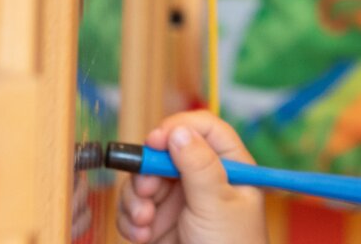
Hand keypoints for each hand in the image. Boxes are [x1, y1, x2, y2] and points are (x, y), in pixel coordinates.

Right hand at [117, 110, 267, 243]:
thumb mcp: (217, 204)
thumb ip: (198, 165)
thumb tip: (179, 131)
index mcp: (229, 167)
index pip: (205, 129)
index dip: (179, 128)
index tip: (157, 140)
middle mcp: (202, 179)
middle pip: (164, 152)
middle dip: (148, 172)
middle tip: (147, 192)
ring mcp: (178, 201)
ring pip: (142, 180)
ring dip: (136, 200)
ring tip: (145, 222)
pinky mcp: (157, 223)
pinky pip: (132, 208)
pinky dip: (130, 220)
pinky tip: (142, 236)